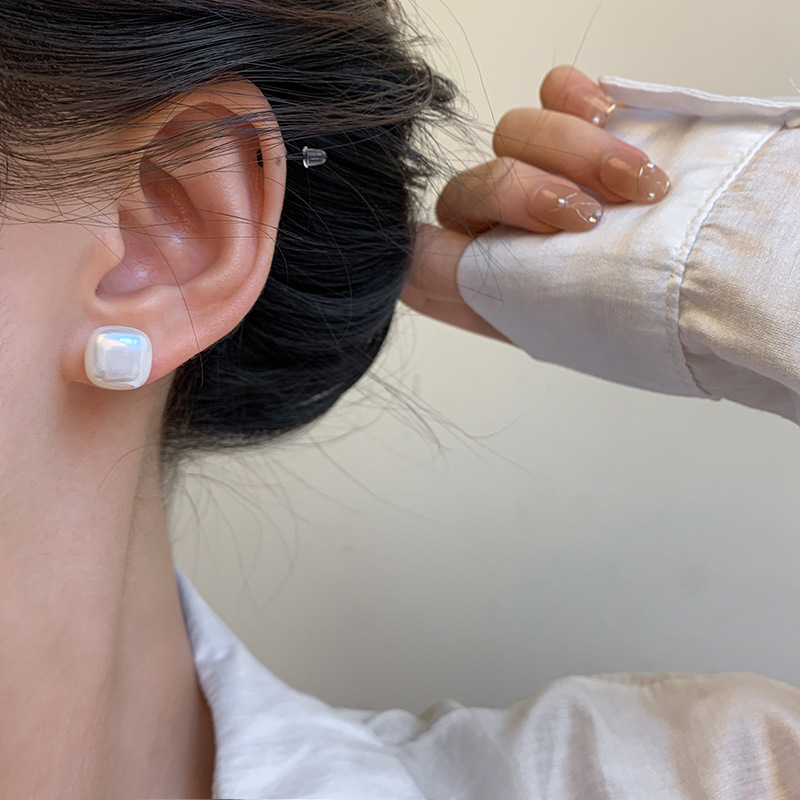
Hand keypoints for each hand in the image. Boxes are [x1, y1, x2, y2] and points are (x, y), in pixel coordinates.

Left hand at [402, 65, 670, 340]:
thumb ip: (464, 286)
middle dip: (523, 191)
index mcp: (497, 290)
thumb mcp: (549, 319)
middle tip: (586, 215)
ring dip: (569, 152)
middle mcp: (520, 237)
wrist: (740, 279)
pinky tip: (604, 117)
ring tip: (637, 184)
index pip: (422, 256)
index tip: (456, 235)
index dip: (419, 239)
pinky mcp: (598, 138)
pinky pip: (556, 92)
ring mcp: (558, 182)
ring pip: (512, 133)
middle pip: (469, 185)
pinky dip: (572, 98)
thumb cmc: (656, 316)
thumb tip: (404, 266)